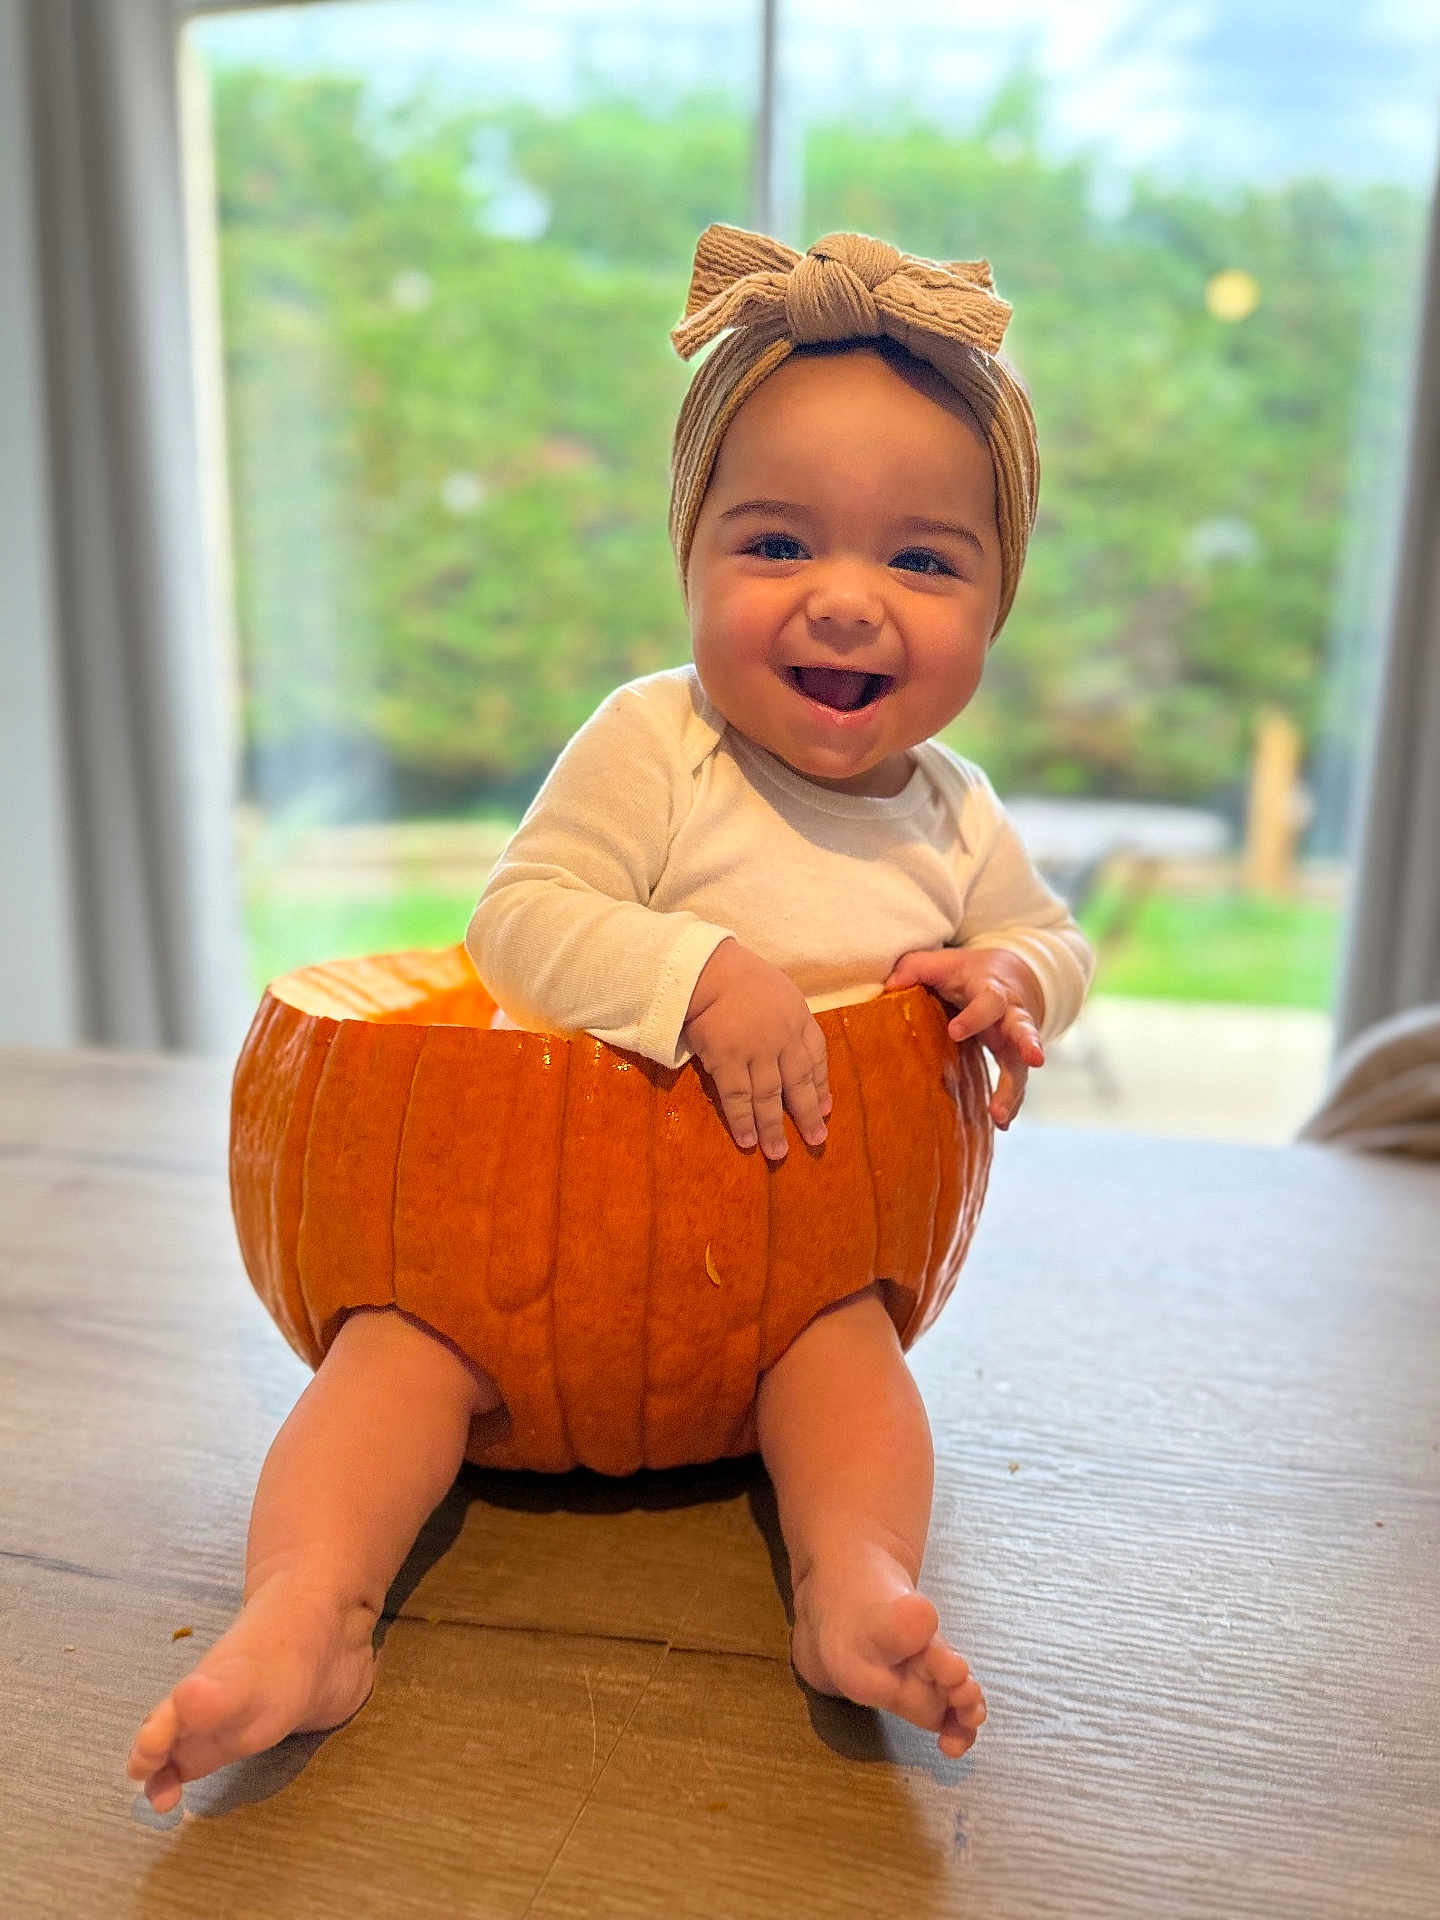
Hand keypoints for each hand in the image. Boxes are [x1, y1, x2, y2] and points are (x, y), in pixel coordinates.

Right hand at [682, 939, 831, 1159]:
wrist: (705, 967)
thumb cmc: (735, 972)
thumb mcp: (776, 987)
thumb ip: (783, 1014)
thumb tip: (784, 1040)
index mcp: (797, 1016)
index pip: (817, 1056)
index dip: (821, 1084)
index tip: (826, 1107)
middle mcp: (783, 1038)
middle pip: (799, 1083)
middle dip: (808, 1114)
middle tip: (816, 1140)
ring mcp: (757, 1051)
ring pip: (770, 1097)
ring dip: (774, 1127)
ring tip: (778, 1153)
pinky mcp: (728, 1060)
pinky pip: (738, 1098)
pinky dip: (744, 1121)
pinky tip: (749, 1142)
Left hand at [883, 946, 1044, 1128]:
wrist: (1010, 976)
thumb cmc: (967, 973)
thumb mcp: (943, 963)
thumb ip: (915, 969)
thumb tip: (889, 987)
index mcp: (991, 989)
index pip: (988, 1001)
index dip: (974, 1016)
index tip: (954, 1032)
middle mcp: (1010, 1015)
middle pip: (1023, 1028)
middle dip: (1028, 1044)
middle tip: (1035, 1061)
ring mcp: (1015, 1041)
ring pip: (1021, 1065)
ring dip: (1013, 1090)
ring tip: (999, 1115)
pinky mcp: (1014, 1059)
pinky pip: (1017, 1083)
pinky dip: (1011, 1104)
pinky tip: (1001, 1124)